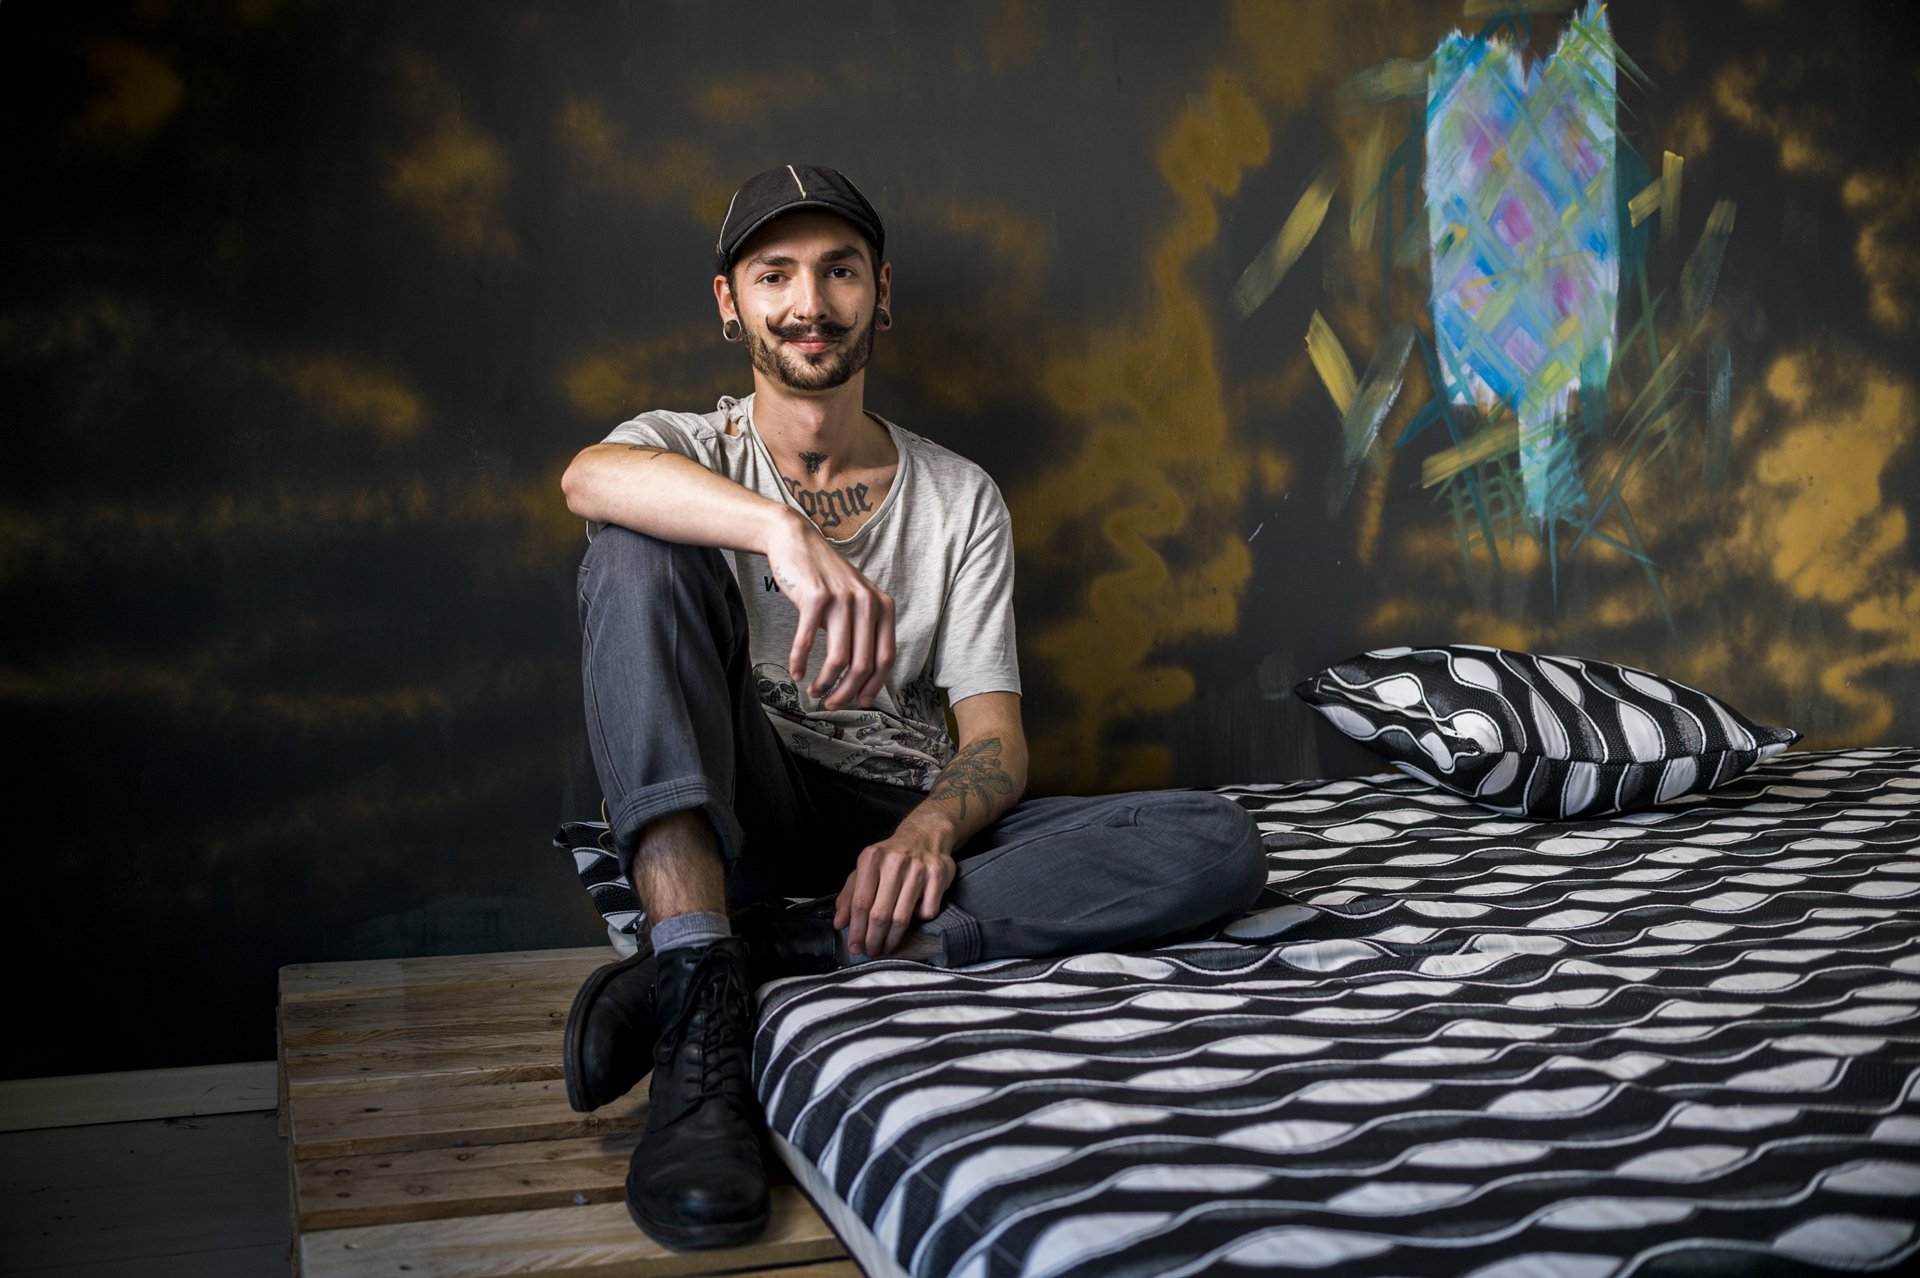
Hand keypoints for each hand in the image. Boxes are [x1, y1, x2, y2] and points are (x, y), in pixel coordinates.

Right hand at [763, 510, 895, 709]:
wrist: (797, 541)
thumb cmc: (825, 577)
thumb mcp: (855, 600)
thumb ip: (864, 630)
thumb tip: (862, 676)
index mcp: (882, 606)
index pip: (886, 658)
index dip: (874, 686)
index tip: (860, 702)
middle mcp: (867, 603)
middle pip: (863, 664)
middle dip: (846, 692)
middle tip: (831, 704)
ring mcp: (842, 599)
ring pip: (839, 659)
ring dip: (825, 682)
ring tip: (814, 691)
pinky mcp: (815, 597)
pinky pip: (807, 642)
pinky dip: (800, 662)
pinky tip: (796, 672)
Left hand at [834, 825, 956, 957]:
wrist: (924, 835)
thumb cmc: (890, 858)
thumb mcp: (865, 870)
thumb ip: (849, 896)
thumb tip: (839, 924)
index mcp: (871, 858)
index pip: (860, 903)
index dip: (856, 930)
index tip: (855, 947)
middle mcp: (895, 861)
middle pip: (880, 914)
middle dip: (873, 939)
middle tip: (871, 951)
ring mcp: (918, 868)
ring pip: (902, 917)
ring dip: (893, 939)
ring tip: (887, 947)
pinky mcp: (938, 875)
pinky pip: (927, 911)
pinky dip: (920, 919)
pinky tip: (915, 916)